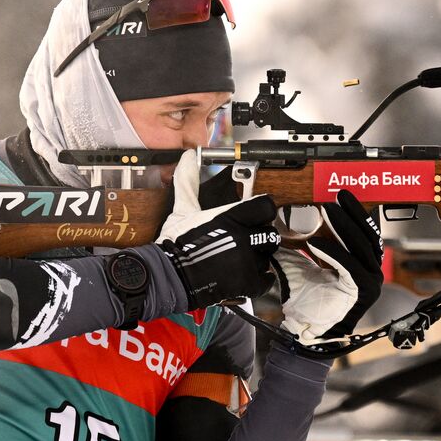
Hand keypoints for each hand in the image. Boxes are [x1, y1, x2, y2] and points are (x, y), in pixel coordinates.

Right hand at [157, 150, 280, 309]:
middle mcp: (244, 237)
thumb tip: (187, 157)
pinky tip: (245, 274)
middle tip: (248, 239)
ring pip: (268, 256)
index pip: (266, 207)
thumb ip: (190, 183)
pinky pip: (266, 279)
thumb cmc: (175, 243)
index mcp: (231, 216)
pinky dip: (259, 279)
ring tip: (242, 258)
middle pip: (270, 233)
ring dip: (258, 257)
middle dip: (261, 236)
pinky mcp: (247, 283)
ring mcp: (247, 261)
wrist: (170, 275)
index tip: (256, 215)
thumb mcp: (182, 209)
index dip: (262, 210)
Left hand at [271, 190, 383, 344]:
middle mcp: (371, 271)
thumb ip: (297, 245)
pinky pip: (349, 266)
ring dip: (343, 227)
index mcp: (362, 263)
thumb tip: (279, 223)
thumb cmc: (307, 301)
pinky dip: (332, 252)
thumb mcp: (300, 264)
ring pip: (360, 247)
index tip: (341, 196)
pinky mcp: (364, 292)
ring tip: (327, 211)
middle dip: (351, 214)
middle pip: (366, 235)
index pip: (363, 231)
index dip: (354, 212)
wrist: (306, 329)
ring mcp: (371, 282)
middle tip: (336, 197)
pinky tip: (315, 241)